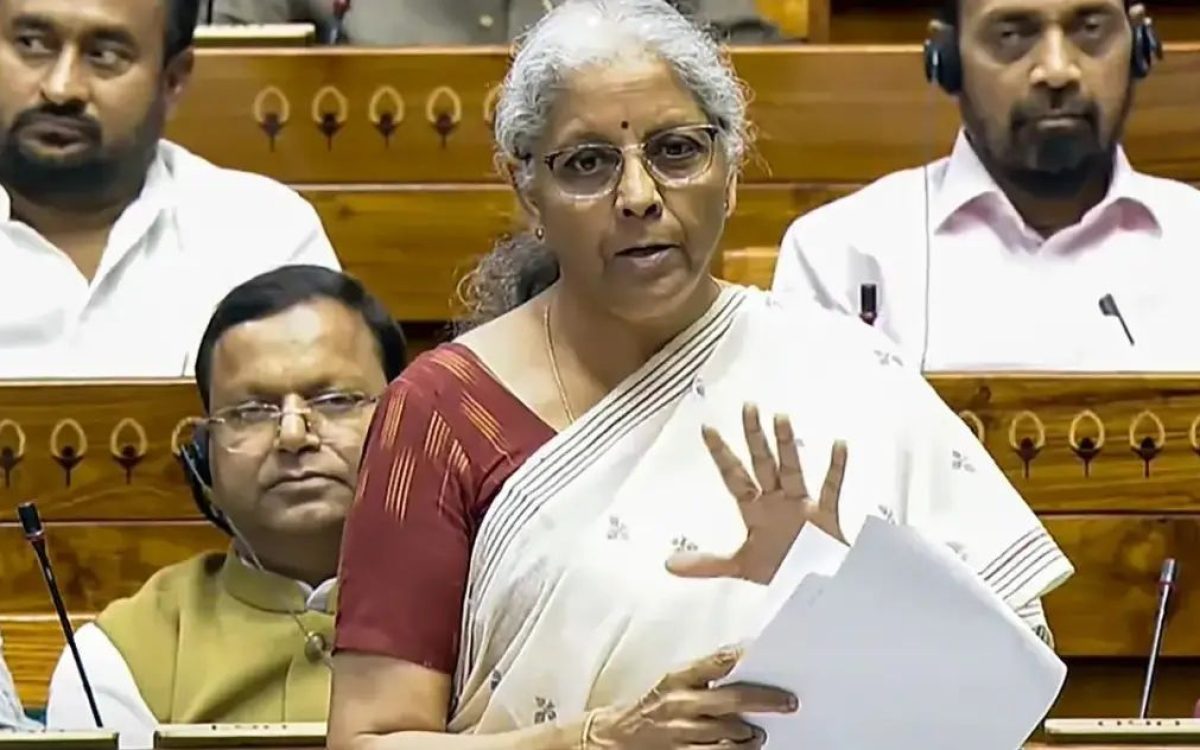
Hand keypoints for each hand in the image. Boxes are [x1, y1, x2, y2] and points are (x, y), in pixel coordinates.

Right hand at [582, 648, 795, 748]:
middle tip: (788, 703)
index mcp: (678, 679)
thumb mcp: (670, 682)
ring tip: (758, 735)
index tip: (767, 652)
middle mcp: (681, 705)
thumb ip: (701, 675)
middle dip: (765, 701)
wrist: (614, 738)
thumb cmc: (650, 707)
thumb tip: (740, 660)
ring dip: (750, 735)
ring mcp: (682, 734)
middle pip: (732, 700)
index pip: (716, 662)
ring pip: (730, 735)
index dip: (742, 655)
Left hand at [668, 403, 847, 584]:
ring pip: (792, 469)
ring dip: (786, 445)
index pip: (734, 476)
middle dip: (754, 437)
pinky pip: (830, 488)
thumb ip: (707, 563)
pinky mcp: (826, 516)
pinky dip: (835, 468)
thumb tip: (669, 564)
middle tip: (747, 407)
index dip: (721, 454)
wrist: (817, 588)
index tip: (708, 428)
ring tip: (781, 418)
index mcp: (756, 509)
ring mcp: (802, 505)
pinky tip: (838, 444)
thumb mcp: (741, 566)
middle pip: (763, 463)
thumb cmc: (783, 571)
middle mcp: (777, 500)